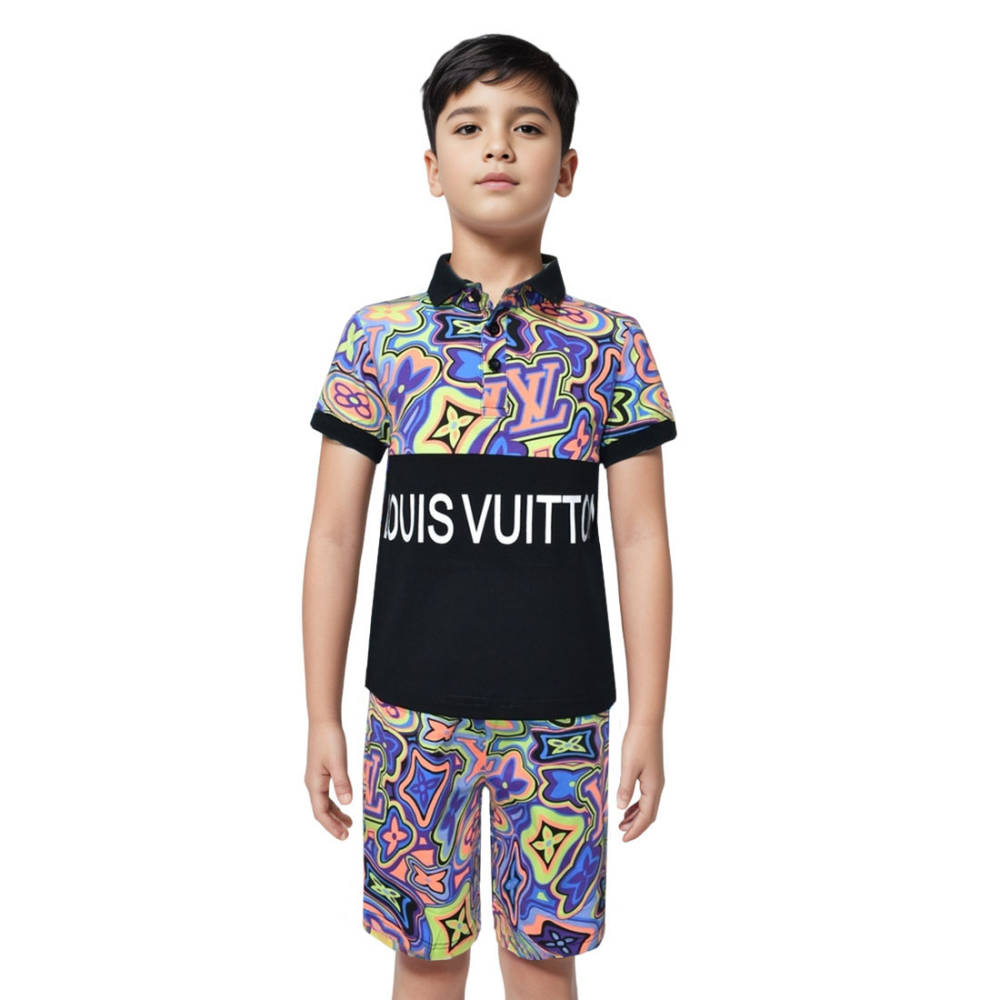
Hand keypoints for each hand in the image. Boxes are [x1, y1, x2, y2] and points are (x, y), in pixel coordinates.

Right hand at [304, 719, 353, 840]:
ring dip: (335, 813)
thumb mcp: (338, 762)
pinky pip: (326, 792)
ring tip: (348, 822)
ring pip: (324, 802)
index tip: (344, 836)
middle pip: (322, 810)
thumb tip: (347, 803)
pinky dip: (335, 801)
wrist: (324, 721)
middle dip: (333, 823)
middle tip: (347, 834)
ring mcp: (316, 777)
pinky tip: (343, 802)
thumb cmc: (330, 740)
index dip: (332, 826)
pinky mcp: (321, 770)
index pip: (321, 812)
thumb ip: (342, 783)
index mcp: (314, 784)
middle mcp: (312, 783)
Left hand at [616, 720, 663, 841]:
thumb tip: (622, 809)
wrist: (647, 723)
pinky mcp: (652, 773)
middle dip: (637, 826)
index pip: (646, 817)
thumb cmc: (637, 743)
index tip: (624, 840)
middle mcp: (657, 786)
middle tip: (622, 834)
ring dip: (637, 816)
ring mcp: (656, 779)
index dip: (636, 830)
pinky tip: (628, 804)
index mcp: (653, 787)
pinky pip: (646, 795)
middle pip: (649, 814)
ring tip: (623, 822)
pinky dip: (638, 804)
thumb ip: (625, 788)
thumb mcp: (628, 767)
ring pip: (648, 805)